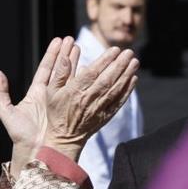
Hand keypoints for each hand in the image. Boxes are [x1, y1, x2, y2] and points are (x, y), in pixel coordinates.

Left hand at [0, 37, 77, 174]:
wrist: (37, 152)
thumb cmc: (22, 135)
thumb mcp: (7, 113)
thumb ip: (0, 94)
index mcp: (37, 93)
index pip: (46, 69)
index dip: (53, 55)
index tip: (59, 40)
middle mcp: (51, 95)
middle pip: (61, 70)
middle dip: (67, 54)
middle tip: (72, 40)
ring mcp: (63, 101)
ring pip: (73, 77)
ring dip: (79, 63)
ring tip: (84, 48)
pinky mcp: (73, 108)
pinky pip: (82, 91)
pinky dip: (88, 80)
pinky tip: (95, 70)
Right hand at [43, 47, 138, 161]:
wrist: (64, 137)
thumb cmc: (57, 112)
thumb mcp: (51, 92)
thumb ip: (60, 74)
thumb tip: (66, 56)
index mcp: (74, 92)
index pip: (92, 73)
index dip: (104, 60)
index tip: (114, 50)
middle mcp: (88, 99)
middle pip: (107, 79)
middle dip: (120, 64)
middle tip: (129, 52)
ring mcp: (99, 108)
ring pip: (115, 89)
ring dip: (127, 74)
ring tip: (135, 62)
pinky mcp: (107, 115)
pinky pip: (119, 101)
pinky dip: (128, 90)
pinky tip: (134, 78)